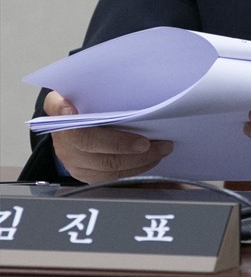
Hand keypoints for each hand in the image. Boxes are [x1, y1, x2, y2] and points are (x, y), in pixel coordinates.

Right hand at [44, 91, 173, 183]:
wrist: (60, 125)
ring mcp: (77, 168)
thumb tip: (66, 107)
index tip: (143, 142)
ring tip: (161, 152)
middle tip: (164, 146)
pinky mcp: (87, 176)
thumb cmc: (69, 106)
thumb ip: (60, 102)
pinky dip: (134, 172)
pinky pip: (113, 179)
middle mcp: (69, 153)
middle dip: (140, 155)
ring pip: (113, 173)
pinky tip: (150, 163)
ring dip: (141, 164)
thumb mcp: (61, 98)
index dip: (119, 143)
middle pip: (107, 160)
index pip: (90, 141)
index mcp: (65, 132)